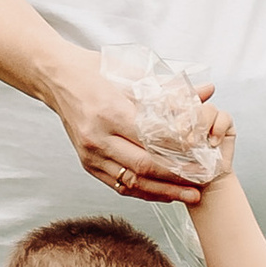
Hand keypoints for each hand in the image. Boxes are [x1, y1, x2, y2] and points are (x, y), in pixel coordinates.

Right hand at [50, 58, 218, 204]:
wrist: (57, 77)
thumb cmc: (96, 71)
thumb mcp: (133, 74)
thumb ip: (171, 89)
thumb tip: (208, 92)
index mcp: (111, 112)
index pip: (152, 140)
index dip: (179, 152)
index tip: (202, 158)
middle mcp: (98, 137)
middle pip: (143, 166)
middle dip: (176, 178)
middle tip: (201, 183)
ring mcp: (90, 153)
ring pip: (131, 182)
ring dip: (162, 191)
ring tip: (189, 196)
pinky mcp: (87, 163)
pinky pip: (118, 185)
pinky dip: (143, 192)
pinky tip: (164, 193)